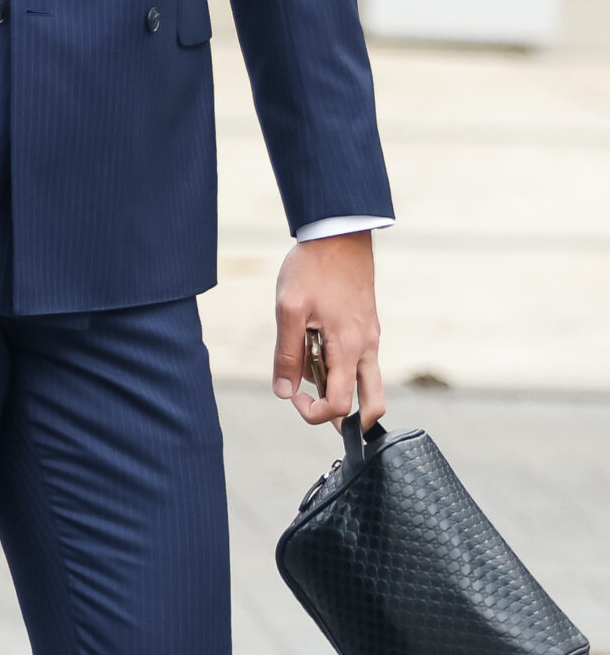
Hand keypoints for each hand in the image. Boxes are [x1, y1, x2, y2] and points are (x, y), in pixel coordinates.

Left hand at [273, 231, 383, 427]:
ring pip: (364, 381)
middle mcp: (367, 348)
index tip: (291, 394)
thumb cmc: (312, 270)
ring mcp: (370, 338)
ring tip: (304, 357)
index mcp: (349, 348)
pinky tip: (313, 342)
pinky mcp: (367, 328)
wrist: (338, 236)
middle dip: (348, 418)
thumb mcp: (288, 310)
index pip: (341, 405)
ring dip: (336, 384)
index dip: (314, 413)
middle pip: (372, 403)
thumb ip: (287, 354)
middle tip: (314, 407)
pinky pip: (358, 360)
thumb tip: (283, 392)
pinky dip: (338, 364)